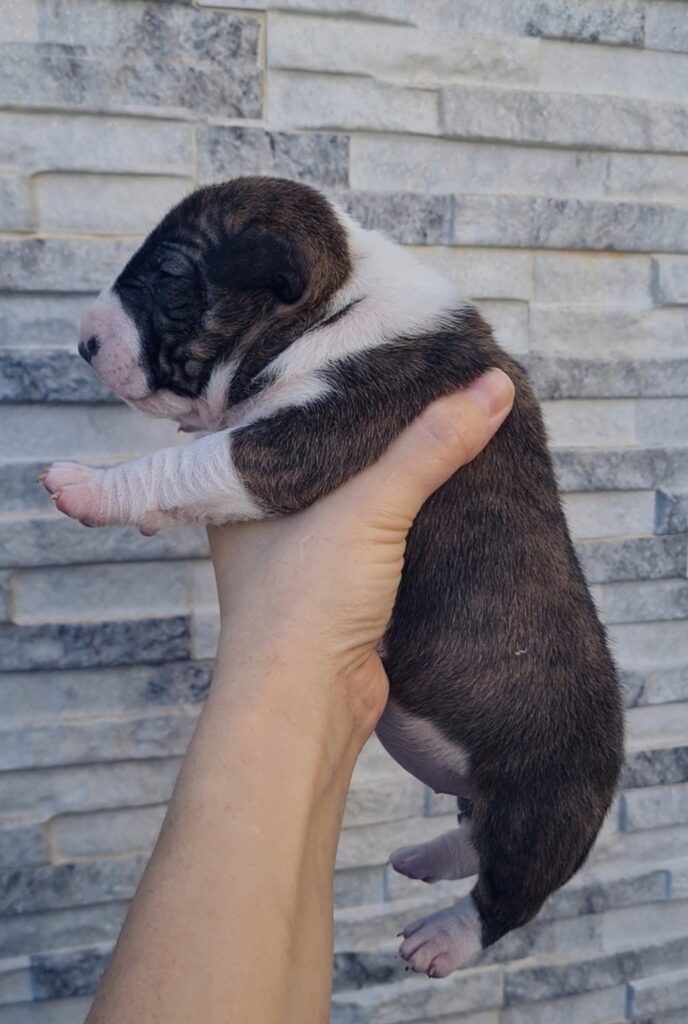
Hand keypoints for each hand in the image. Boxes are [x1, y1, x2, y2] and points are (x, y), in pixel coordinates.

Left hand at [208, 368, 514, 746]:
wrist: (308, 708)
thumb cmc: (305, 603)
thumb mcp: (369, 508)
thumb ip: (429, 447)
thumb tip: (493, 386)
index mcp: (246, 488)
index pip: (290, 415)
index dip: (334, 384)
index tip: (379, 351)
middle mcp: (267, 520)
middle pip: (329, 456)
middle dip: (374, 429)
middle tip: (421, 382)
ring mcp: (303, 557)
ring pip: (354, 499)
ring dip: (393, 476)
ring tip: (439, 424)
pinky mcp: (339, 590)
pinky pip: (377, 537)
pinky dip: (404, 517)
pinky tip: (439, 489)